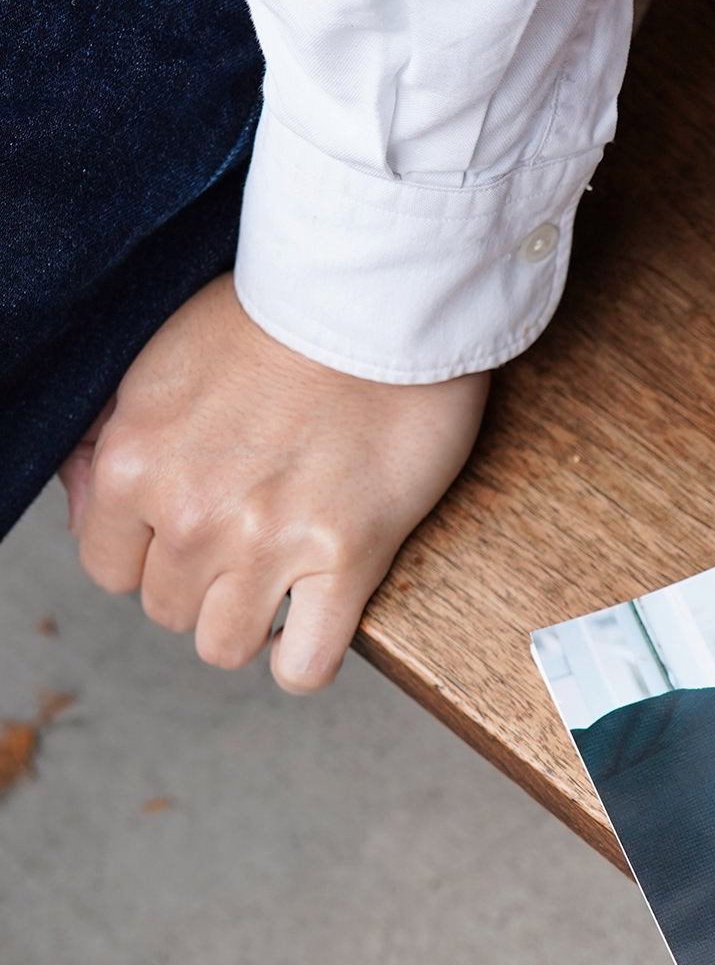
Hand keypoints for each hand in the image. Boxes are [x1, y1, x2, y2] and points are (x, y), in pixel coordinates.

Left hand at [61, 274, 486, 692]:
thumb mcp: (160, 361)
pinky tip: (316, 624)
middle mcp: (189, 514)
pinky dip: (304, 661)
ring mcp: (269, 544)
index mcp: (134, 461)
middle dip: (202, 583)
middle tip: (248, 541)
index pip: (106, 565)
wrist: (377, 299)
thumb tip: (86, 502)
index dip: (148, 553)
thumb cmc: (277, 316)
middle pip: (167, 609)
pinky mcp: (348, 558)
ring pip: (225, 644)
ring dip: (249, 622)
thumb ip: (111, 437)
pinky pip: (305, 664)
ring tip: (281, 583)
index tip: (189, 531)